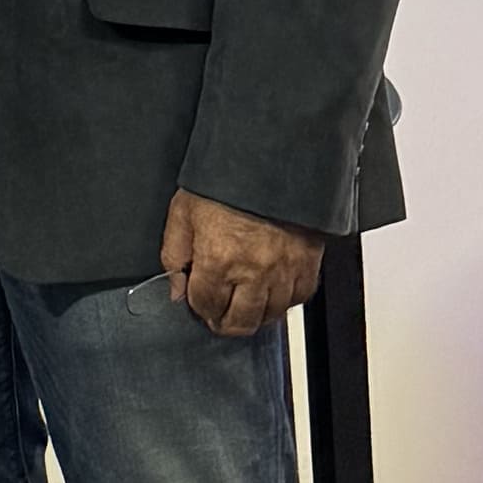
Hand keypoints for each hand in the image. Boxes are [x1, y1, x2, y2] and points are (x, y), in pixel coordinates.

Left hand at [162, 190, 321, 340]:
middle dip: (225, 323)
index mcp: (219, 259)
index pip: (206, 305)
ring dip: (255, 315)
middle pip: (240, 321)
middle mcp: (254, 271)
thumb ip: (174, 256)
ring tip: (244, 306)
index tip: (198, 303)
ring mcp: (284, 269)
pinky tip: (272, 293)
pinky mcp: (308, 262)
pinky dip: (285, 300)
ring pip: (271, 315)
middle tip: (219, 316)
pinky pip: (299, 298)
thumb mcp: (183, 212)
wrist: (270, 159)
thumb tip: (175, 289)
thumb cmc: (225, 182)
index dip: (199, 308)